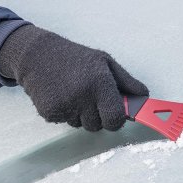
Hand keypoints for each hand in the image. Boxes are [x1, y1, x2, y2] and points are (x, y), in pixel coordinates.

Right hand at [0, 25, 148, 130]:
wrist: (37, 55)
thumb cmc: (75, 58)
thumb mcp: (105, 63)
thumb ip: (127, 82)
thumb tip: (145, 98)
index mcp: (100, 83)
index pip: (115, 120)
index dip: (116, 120)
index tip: (113, 115)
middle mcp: (83, 96)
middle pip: (98, 126)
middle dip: (97, 117)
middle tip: (90, 98)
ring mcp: (64, 106)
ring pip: (81, 126)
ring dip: (80, 115)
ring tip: (73, 94)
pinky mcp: (49, 113)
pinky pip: (65, 123)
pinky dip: (65, 114)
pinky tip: (60, 97)